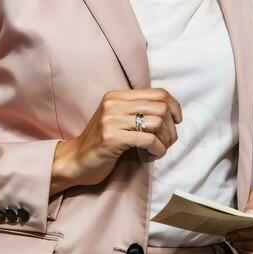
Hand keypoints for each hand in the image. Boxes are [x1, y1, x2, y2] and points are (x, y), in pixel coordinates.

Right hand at [52, 88, 182, 192]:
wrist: (75, 161)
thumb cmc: (101, 143)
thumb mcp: (118, 120)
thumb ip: (137, 111)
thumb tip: (171, 112)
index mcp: (117, 96)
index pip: (157, 93)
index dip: (174, 106)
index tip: (177, 120)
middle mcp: (114, 104)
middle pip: (160, 107)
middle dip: (171, 127)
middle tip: (169, 141)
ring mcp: (111, 120)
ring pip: (157, 123)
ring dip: (166, 139)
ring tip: (161, 148)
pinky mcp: (111, 138)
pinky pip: (148, 140)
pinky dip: (158, 149)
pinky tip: (155, 154)